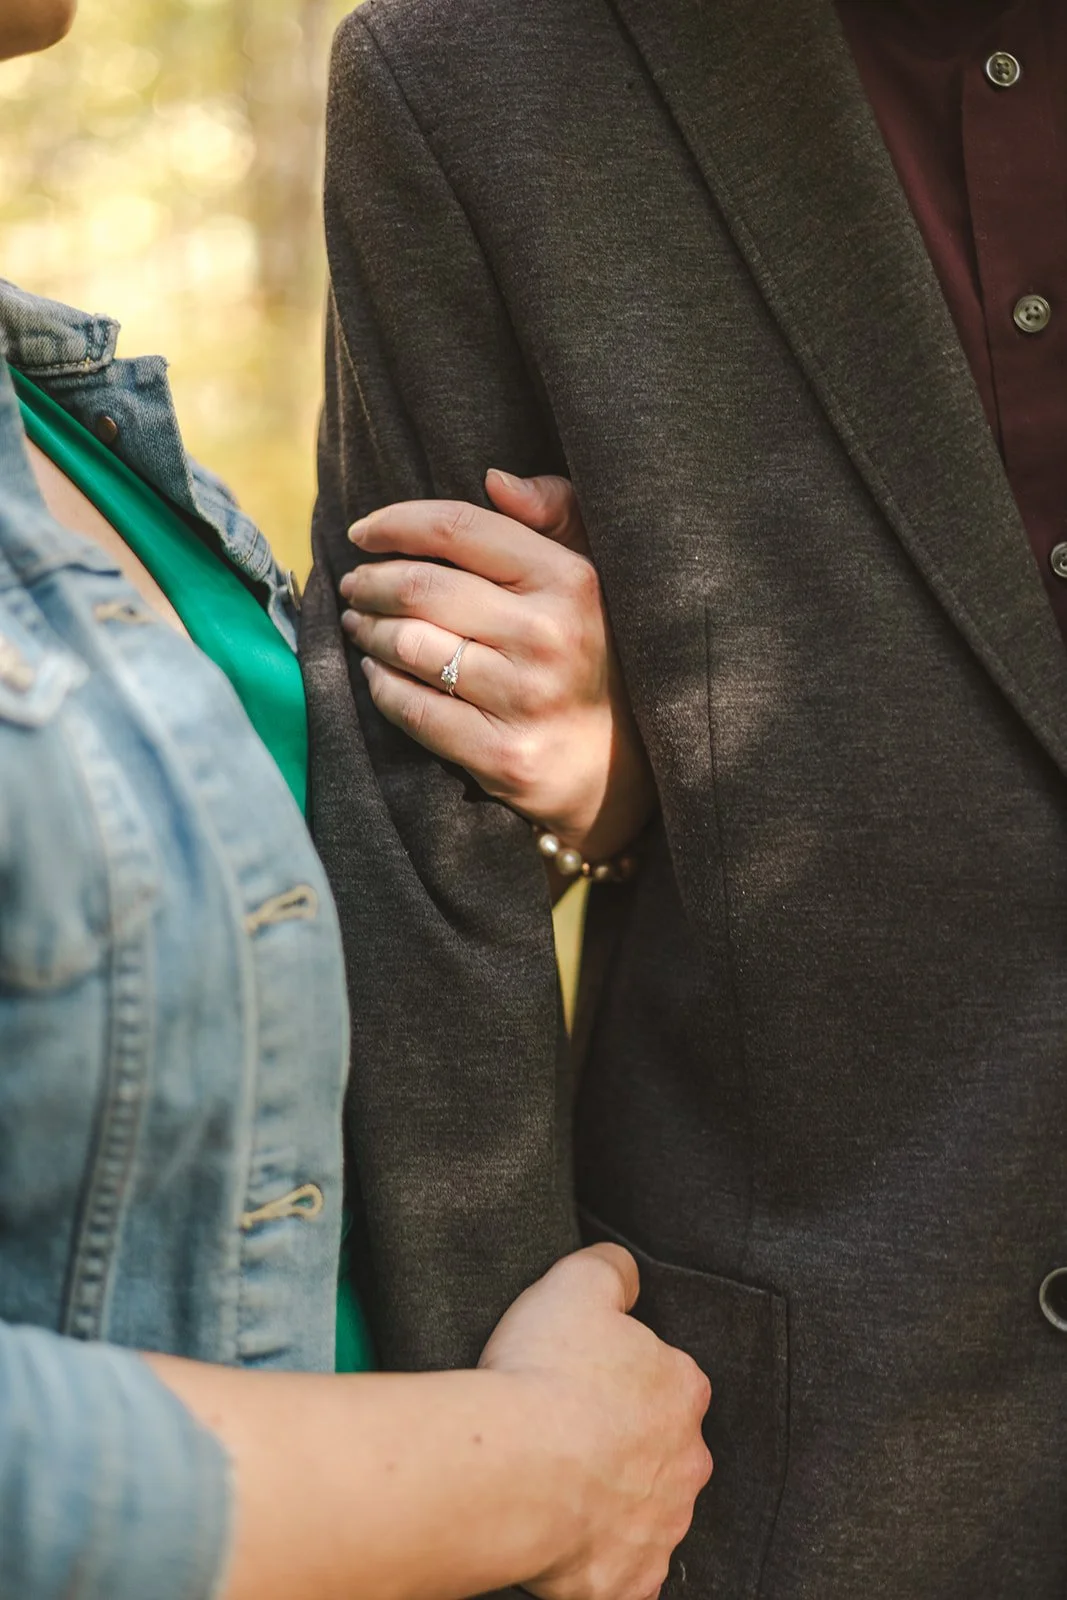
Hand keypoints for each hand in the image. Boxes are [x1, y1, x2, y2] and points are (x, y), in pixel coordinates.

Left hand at [338, 471, 656, 860]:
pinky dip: (380, 686)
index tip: (362, 532)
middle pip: (422, 588)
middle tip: (353, 585)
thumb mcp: (593, 573)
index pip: (459, 529)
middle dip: (370, 581)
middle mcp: (549, 636)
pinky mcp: (501, 753)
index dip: (396, 523)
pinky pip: (414, 709)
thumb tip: (494, 480)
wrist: (620, 766)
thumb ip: (555, 512)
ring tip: (357, 624)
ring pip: (409, 647)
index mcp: (571, 579)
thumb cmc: (594, 652)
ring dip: (366, 631)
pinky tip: (375, 671)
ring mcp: (525, 698)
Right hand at [479, 1244, 712, 1599]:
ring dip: (613, 1504)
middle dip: (625, 1447)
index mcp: (682, 1390)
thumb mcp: (577, 1282)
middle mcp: (686, 1461)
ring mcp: (661, 1527)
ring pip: (646, 1513)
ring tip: (555, 1486)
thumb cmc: (545, 1374)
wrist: (514, 1469)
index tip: (585, 1382)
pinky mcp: (629, 1580)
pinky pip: (622, 1574)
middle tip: (567, 1436)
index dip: (624, 1379)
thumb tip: (626, 1271)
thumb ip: (611, 1269)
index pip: (668, 1380)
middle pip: (662, 1450)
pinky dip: (599, 1563)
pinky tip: (563, 1540)